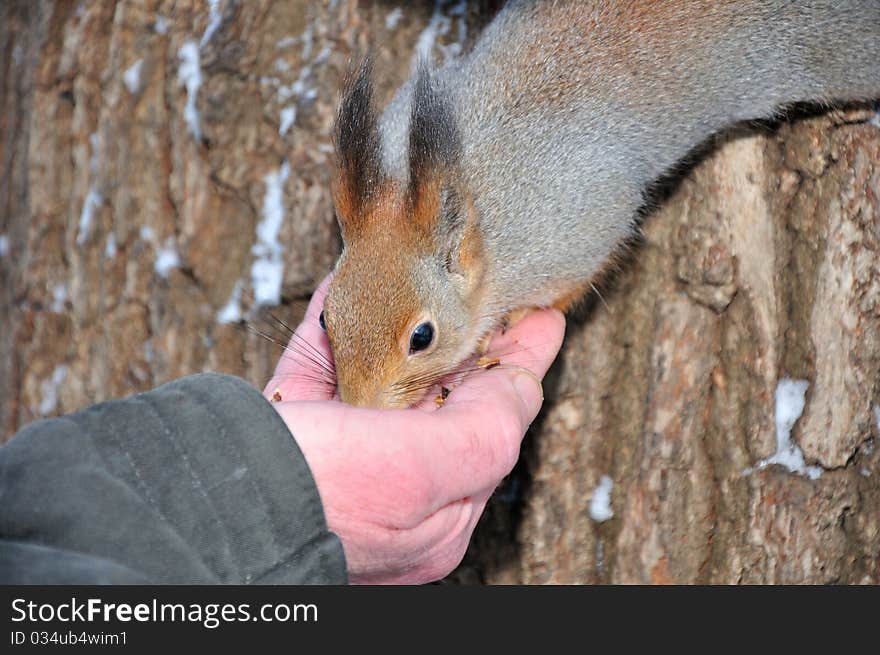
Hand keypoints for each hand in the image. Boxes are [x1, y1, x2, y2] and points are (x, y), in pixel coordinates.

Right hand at [264, 275, 564, 583]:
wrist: (203, 503)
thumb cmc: (319, 498)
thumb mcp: (423, 471)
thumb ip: (484, 428)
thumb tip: (523, 384)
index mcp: (433, 507)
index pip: (493, 421)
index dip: (520, 363)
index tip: (543, 315)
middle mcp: (389, 477)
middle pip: (440, 393)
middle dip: (466, 338)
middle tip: (491, 287)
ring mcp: (339, 446)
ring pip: (379, 369)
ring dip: (402, 322)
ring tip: (427, 274)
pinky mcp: (293, 417)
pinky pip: (323, 357)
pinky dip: (338, 320)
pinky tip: (351, 284)